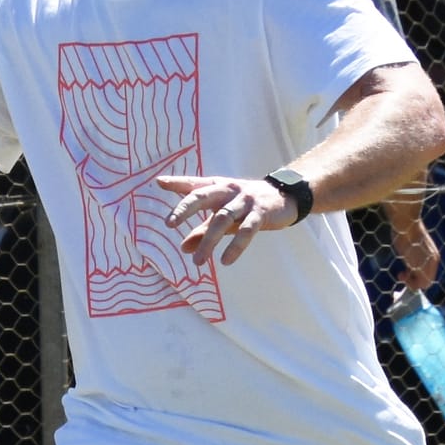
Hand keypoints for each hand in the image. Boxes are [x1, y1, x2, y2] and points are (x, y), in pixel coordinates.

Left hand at [158, 174, 296, 267]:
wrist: (284, 197)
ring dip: (209, 241)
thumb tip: (183, 249)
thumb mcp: (223, 215)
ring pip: (223, 219)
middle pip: (203, 196)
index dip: (178, 182)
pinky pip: (247, 230)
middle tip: (169, 223)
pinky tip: (225, 260)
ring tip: (198, 261)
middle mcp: (229, 190)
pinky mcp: (261, 213)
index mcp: (218, 187)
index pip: (195, 184)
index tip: (160, 182)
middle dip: (185, 208)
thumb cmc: (246, 205)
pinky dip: (236, 246)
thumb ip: (202, 230)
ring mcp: (245, 200)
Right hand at [390, 214, 440, 290]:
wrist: (407, 224)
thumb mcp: (412, 246)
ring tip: (401, 275)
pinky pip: (419, 284)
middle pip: (427, 281)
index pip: (428, 274)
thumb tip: (409, 262)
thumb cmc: (406, 231)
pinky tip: (401, 274)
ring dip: (411, 284)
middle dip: (414, 282)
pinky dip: (410, 284)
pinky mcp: (422, 267)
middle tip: (402, 275)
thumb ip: (413, 256)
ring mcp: (428, 265)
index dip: (417, 277)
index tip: (406, 272)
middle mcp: (433, 261)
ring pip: (424, 285)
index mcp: (433, 256)